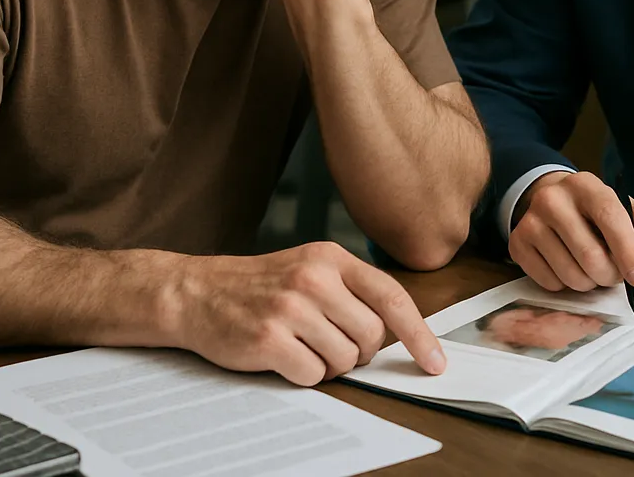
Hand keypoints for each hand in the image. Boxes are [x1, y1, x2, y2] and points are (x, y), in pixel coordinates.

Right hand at [170, 241, 444, 385]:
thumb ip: (352, 291)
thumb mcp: (311, 269)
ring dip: (330, 364)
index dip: (419, 333)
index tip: (434, 361)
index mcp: (332, 258)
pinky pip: (313, 375)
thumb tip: (398, 330)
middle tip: (333, 344)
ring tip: (303, 346)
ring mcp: (291, 307)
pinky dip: (305, 375)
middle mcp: (315, 278)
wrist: (199, 292)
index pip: (392, 296)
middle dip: (360, 351)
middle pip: (372, 335)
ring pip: (345, 359)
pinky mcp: (269, 338)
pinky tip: (285, 357)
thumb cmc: (262, 285)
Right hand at [509, 171, 633, 291]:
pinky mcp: (518, 244)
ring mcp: (531, 221)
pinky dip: (565, 284)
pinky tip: (567, 265)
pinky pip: (550, 283)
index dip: (627, 250)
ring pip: (571, 275)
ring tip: (591, 267)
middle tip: (614, 273)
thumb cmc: (595, 210)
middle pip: (590, 256)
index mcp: (585, 185)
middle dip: (610, 275)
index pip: (609, 217)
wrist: (552, 202)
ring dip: (589, 283)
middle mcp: (553, 199)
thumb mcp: (625, 208)